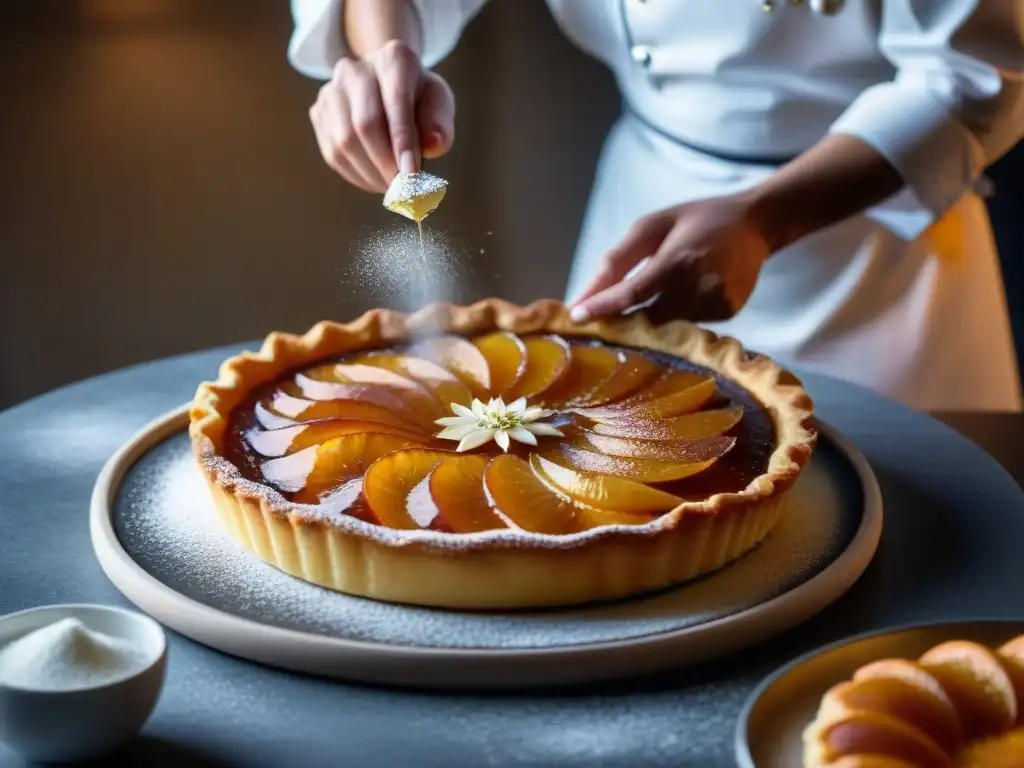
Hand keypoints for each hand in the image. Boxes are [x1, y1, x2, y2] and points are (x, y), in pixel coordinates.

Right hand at [308, 40, 454, 191]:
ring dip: (370, 173)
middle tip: (404, 189)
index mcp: (393, 58)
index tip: (412, 175)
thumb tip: (433, 145)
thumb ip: (440, 124)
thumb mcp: (438, 104)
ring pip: (344, 142)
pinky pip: (333, 153)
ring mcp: (331, 90)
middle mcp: (354, 69)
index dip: (403, 141)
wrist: (386, 84)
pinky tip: (375, 180)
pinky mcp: (319, 113)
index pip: (396, 101)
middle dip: (386, 163)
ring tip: (392, 187)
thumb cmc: (418, 98)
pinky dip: (356, 175)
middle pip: (364, 124)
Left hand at [569, 194, 772, 323]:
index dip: (603, 308)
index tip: (575, 318)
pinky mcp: (729, 314)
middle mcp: (700, 284)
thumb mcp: (653, 225)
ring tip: (648, 302)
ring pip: (667, 327)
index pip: (633, 292)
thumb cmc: (697, 220)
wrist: (756, 224)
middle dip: (622, 322)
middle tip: (601, 320)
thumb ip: (618, 259)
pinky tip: (683, 296)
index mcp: (678, 258)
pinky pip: (688, 325)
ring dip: (649, 320)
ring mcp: (717, 303)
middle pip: (648, 320)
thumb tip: (584, 294)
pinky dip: (676, 316)